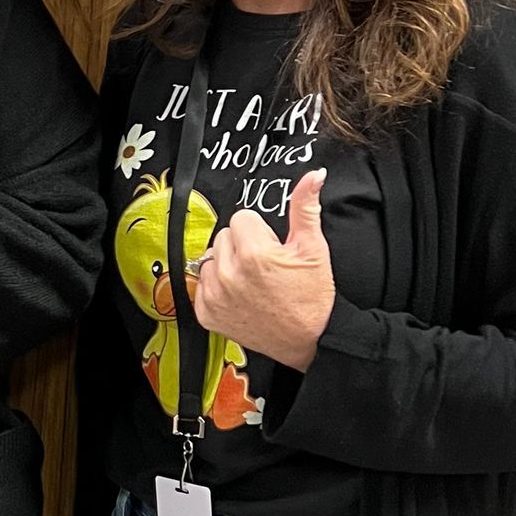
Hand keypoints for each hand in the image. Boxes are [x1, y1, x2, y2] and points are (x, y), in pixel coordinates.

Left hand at [192, 168, 334, 371]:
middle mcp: (229, 274)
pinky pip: (201, 284)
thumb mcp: (314, 248)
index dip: (259, 231)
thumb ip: (305, 207)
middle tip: (264, 266)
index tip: (271, 247)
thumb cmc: (313, 298)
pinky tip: (240, 295)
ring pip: (210, 258)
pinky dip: (217, 288)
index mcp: (254, 253)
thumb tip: (313, 176)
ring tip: (253, 281)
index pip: (241, 218)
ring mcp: (215, 295)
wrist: (311, 339)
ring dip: (227, 265)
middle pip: (224, 236)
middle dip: (242, 246)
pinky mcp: (207, 313)